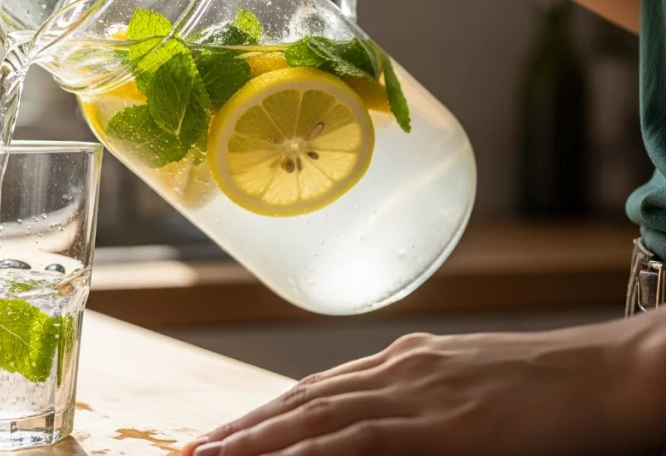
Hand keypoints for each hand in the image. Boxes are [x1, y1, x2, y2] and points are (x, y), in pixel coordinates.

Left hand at [182, 313, 665, 455]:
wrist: (614, 374)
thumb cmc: (553, 388)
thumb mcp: (471, 387)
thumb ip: (420, 399)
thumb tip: (373, 421)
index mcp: (404, 362)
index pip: (315, 390)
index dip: (265, 413)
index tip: (225, 432)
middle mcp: (398, 370)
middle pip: (302, 402)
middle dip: (244, 428)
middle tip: (195, 449)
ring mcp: (417, 392)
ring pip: (316, 417)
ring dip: (257, 439)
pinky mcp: (441, 423)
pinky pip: (360, 438)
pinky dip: (311, 449)